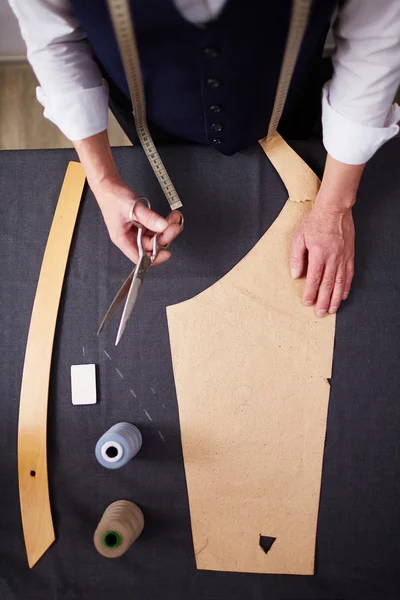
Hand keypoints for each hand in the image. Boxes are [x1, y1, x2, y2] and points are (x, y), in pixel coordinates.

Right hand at [93, 178, 182, 264]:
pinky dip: (163, 223)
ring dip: (166, 229)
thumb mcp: (132, 208)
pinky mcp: (140, 223)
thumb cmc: (112, 197)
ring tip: (174, 219)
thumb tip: (163, 226)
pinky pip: (154, 227)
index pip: (139, 257)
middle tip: (174, 226)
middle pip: (151, 245)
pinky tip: (169, 217)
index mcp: (123, 239)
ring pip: (155, 236)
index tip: (166, 253)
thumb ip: (149, 218)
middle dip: (164, 237)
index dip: (154, 258)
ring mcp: (135, 230)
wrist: (108, 184)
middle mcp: (129, 237)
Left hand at [291, 201, 354, 315]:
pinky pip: (349, 274)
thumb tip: (295, 275)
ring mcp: (343, 257)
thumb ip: (296, 257)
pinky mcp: (349, 255)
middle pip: (328, 285)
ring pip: (339, 282)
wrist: (334, 209)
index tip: (307, 303)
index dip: (310, 293)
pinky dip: (346, 286)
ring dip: (336, 298)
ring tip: (332, 309)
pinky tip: (343, 295)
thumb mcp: (299, 237)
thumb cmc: (314, 222)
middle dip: (323, 301)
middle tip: (320, 313)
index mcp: (318, 254)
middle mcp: (332, 258)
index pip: (314, 279)